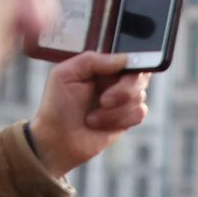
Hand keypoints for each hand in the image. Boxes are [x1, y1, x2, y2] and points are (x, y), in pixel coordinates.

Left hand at [28, 49, 153, 178]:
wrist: (58, 140)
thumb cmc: (57, 106)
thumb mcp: (65, 74)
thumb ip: (93, 60)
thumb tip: (125, 58)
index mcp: (101, 67)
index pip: (128, 56)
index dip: (133, 63)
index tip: (125, 72)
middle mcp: (115, 81)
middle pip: (140, 76)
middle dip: (123, 91)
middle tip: (103, 100)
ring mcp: (123, 100)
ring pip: (139, 97)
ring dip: (115, 111)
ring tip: (92, 117)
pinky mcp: (128, 118)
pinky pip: (139, 113)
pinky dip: (120, 120)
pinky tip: (101, 124)